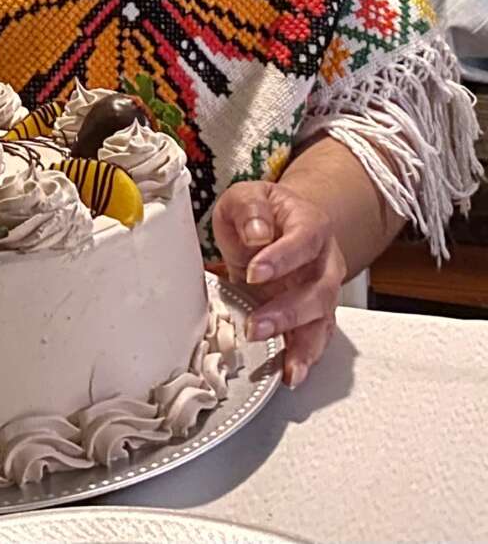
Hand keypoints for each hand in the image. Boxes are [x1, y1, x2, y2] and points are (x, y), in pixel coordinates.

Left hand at [212, 180, 345, 388]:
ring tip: (285, 368)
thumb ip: (249, 208)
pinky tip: (291, 375)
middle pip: (318, 291)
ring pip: (322, 321)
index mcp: (311, 225)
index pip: (303, 242)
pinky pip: (315, 338)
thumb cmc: (261, 212)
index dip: (281, 259)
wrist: (278, 223)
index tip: (254, 272)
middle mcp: (325, 262)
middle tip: (255, 326)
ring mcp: (322, 291)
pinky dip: (304, 358)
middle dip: (287, 313)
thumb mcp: (245, 195)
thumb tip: (257, 234)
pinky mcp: (313, 315)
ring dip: (302, 345)